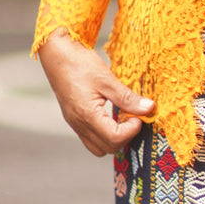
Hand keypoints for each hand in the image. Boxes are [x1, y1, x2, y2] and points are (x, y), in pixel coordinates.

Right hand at [37, 30, 153, 156]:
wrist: (56, 55)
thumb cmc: (79, 64)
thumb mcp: (107, 79)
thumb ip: (127, 98)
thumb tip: (148, 108)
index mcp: (87, 115)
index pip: (115, 138)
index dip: (132, 129)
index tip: (139, 115)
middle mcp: (79, 124)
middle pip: (108, 148)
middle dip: (126, 135)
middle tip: (133, 117)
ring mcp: (75, 124)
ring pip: (98, 147)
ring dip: (114, 138)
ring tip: (122, 118)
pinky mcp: (74, 119)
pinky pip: (90, 138)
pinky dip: (104, 133)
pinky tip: (111, 116)